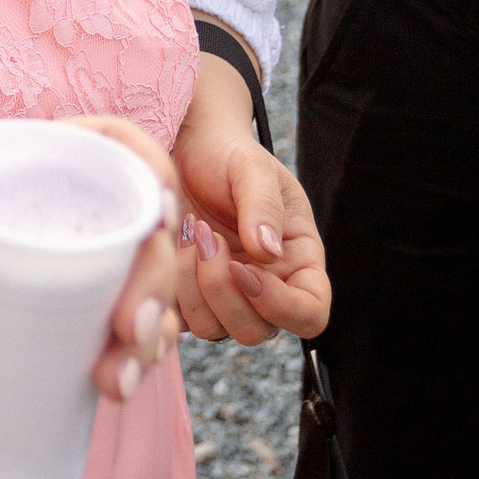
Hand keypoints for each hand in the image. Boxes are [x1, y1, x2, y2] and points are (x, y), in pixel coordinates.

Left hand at [0, 116, 186, 400]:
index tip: (158, 217)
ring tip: (115, 380)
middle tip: (131, 331)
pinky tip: (114, 389)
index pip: (105, 145)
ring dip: (150, 328)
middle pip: (135, 228)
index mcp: (16, 165)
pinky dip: (131, 358)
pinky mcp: (50, 321)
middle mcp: (50, 210)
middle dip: (153, 277)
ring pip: (135, 286)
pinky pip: (114, 332)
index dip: (147, 169)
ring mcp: (56, 268)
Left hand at [170, 61, 328, 343]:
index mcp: (298, 262)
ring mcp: (224, 295)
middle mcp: (265, 287)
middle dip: (223, 291)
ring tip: (187, 233)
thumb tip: (267, 252)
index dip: (281, 307)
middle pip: (255, 330)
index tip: (244, 269)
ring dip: (192, 287)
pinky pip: (177, 319)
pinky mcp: (186, 295)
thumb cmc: (228, 155)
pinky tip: (168, 246)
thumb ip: (263, 207)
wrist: (185, 148)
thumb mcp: (252, 169)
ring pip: (212, 329)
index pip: (310, 314)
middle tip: (205, 235)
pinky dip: (169, 291)